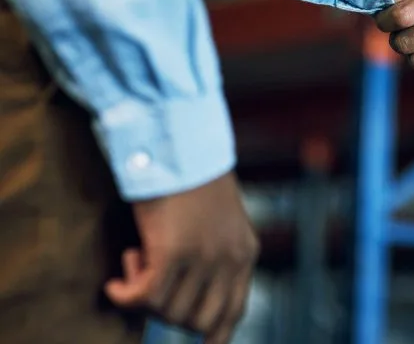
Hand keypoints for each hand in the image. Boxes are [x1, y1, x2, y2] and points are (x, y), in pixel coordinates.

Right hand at [105, 172, 258, 343]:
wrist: (178, 141)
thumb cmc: (188, 175)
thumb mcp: (215, 219)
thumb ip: (211, 255)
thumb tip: (182, 299)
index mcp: (245, 251)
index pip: (233, 312)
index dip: (214, 336)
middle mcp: (231, 259)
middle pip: (196, 321)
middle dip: (166, 314)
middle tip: (146, 280)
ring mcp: (205, 256)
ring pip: (168, 312)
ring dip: (143, 298)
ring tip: (135, 260)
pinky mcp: (176, 250)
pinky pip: (145, 297)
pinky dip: (124, 295)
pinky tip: (115, 281)